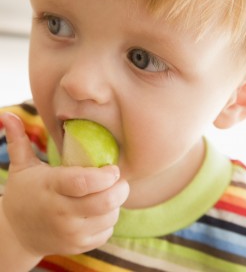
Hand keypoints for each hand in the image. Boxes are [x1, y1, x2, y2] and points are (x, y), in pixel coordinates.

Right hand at [0, 112, 128, 256]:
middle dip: (120, 189)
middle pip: (103, 202)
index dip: (104, 175)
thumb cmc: (26, 193)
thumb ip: (19, 141)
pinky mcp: (78, 245)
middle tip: (118, 179)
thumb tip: (7, 115)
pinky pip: (107, 231)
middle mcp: (61, 213)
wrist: (18, 234)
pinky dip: (109, 219)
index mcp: (50, 188)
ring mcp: (70, 233)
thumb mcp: (21, 167)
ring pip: (109, 216)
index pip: (82, 182)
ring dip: (115, 203)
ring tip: (107, 193)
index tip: (113, 169)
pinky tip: (99, 211)